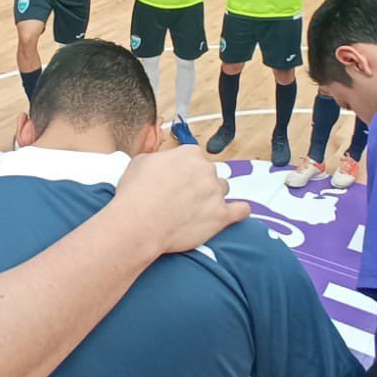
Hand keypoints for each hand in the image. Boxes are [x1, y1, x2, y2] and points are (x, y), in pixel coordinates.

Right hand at [113, 148, 247, 255]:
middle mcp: (206, 169)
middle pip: (209, 173)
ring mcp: (215, 193)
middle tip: (181, 198)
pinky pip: (240, 210)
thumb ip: (158, 159)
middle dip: (198, 184)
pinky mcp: (221, 216)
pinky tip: (237, 213)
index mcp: (189, 154)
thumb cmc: (135, 194)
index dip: (184, 170)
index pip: (193, 158)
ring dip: (213, 197)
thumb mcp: (139, 163)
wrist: (140, 223)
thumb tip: (161, 163)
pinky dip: (240, 211)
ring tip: (197, 210)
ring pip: (222, 190)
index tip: (176, 181)